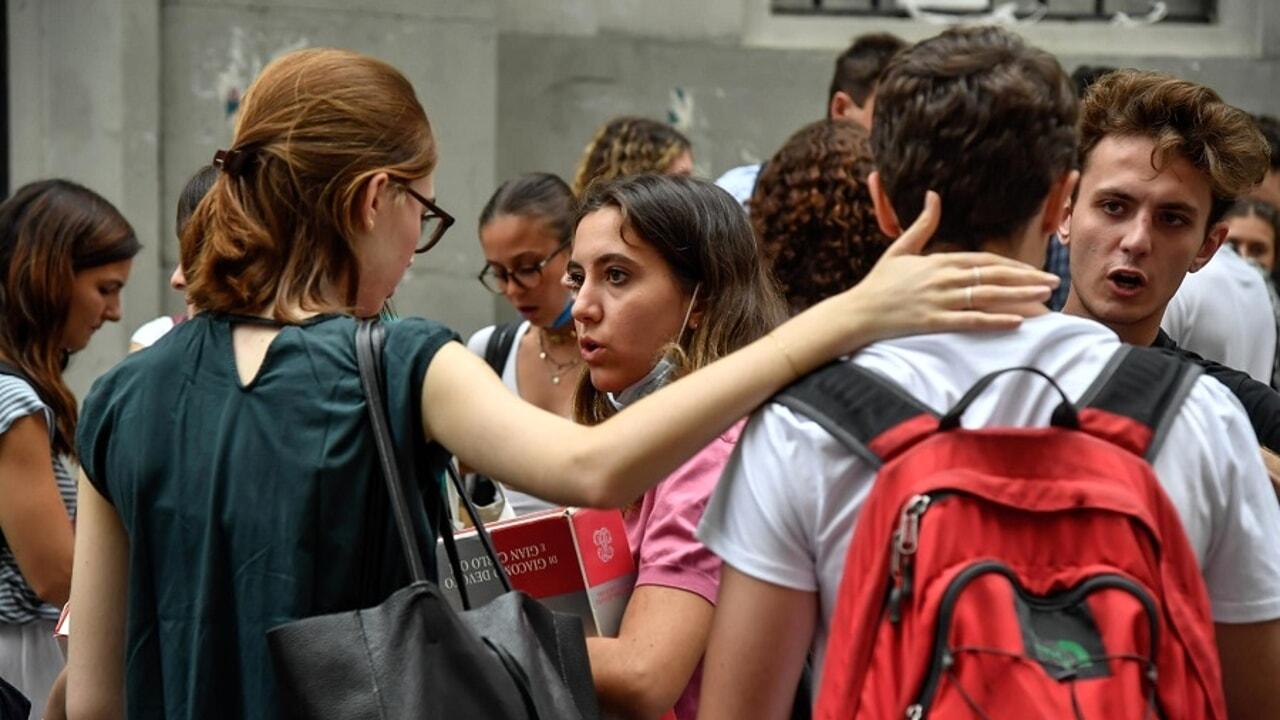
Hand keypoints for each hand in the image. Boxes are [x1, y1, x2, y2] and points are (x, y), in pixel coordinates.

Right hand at [841, 190, 1059, 345]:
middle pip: (993, 276)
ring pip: (987, 296)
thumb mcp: (900, 248)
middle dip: (1026, 279)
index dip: (1013, 265)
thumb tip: (933, 195)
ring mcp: (939, 300)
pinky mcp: (933, 321)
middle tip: (1053, 282)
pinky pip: (970, 320)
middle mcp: (943, 278)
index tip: (1034, 270)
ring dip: (1019, 296)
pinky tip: (1016, 320)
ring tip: (1044, 298)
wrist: (858, 311)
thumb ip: (922, 224)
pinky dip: (994, 320)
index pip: (985, 260)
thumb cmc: (879, 283)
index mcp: (938, 261)